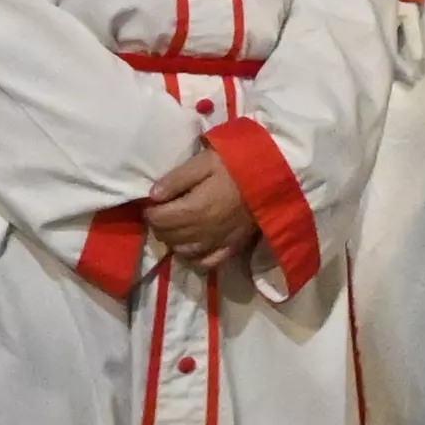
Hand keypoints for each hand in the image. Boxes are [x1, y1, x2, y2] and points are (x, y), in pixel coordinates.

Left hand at [139, 138, 260, 268]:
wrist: (275, 178)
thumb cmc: (238, 165)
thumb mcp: (205, 161)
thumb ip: (177, 179)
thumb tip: (153, 195)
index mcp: (194, 208)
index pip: (159, 219)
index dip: (149, 211)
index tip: (152, 203)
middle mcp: (203, 231)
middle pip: (168, 236)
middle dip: (159, 225)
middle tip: (163, 212)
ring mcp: (217, 242)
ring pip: (183, 251)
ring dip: (173, 240)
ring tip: (175, 226)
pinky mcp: (232, 248)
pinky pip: (206, 263)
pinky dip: (193, 258)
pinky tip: (192, 247)